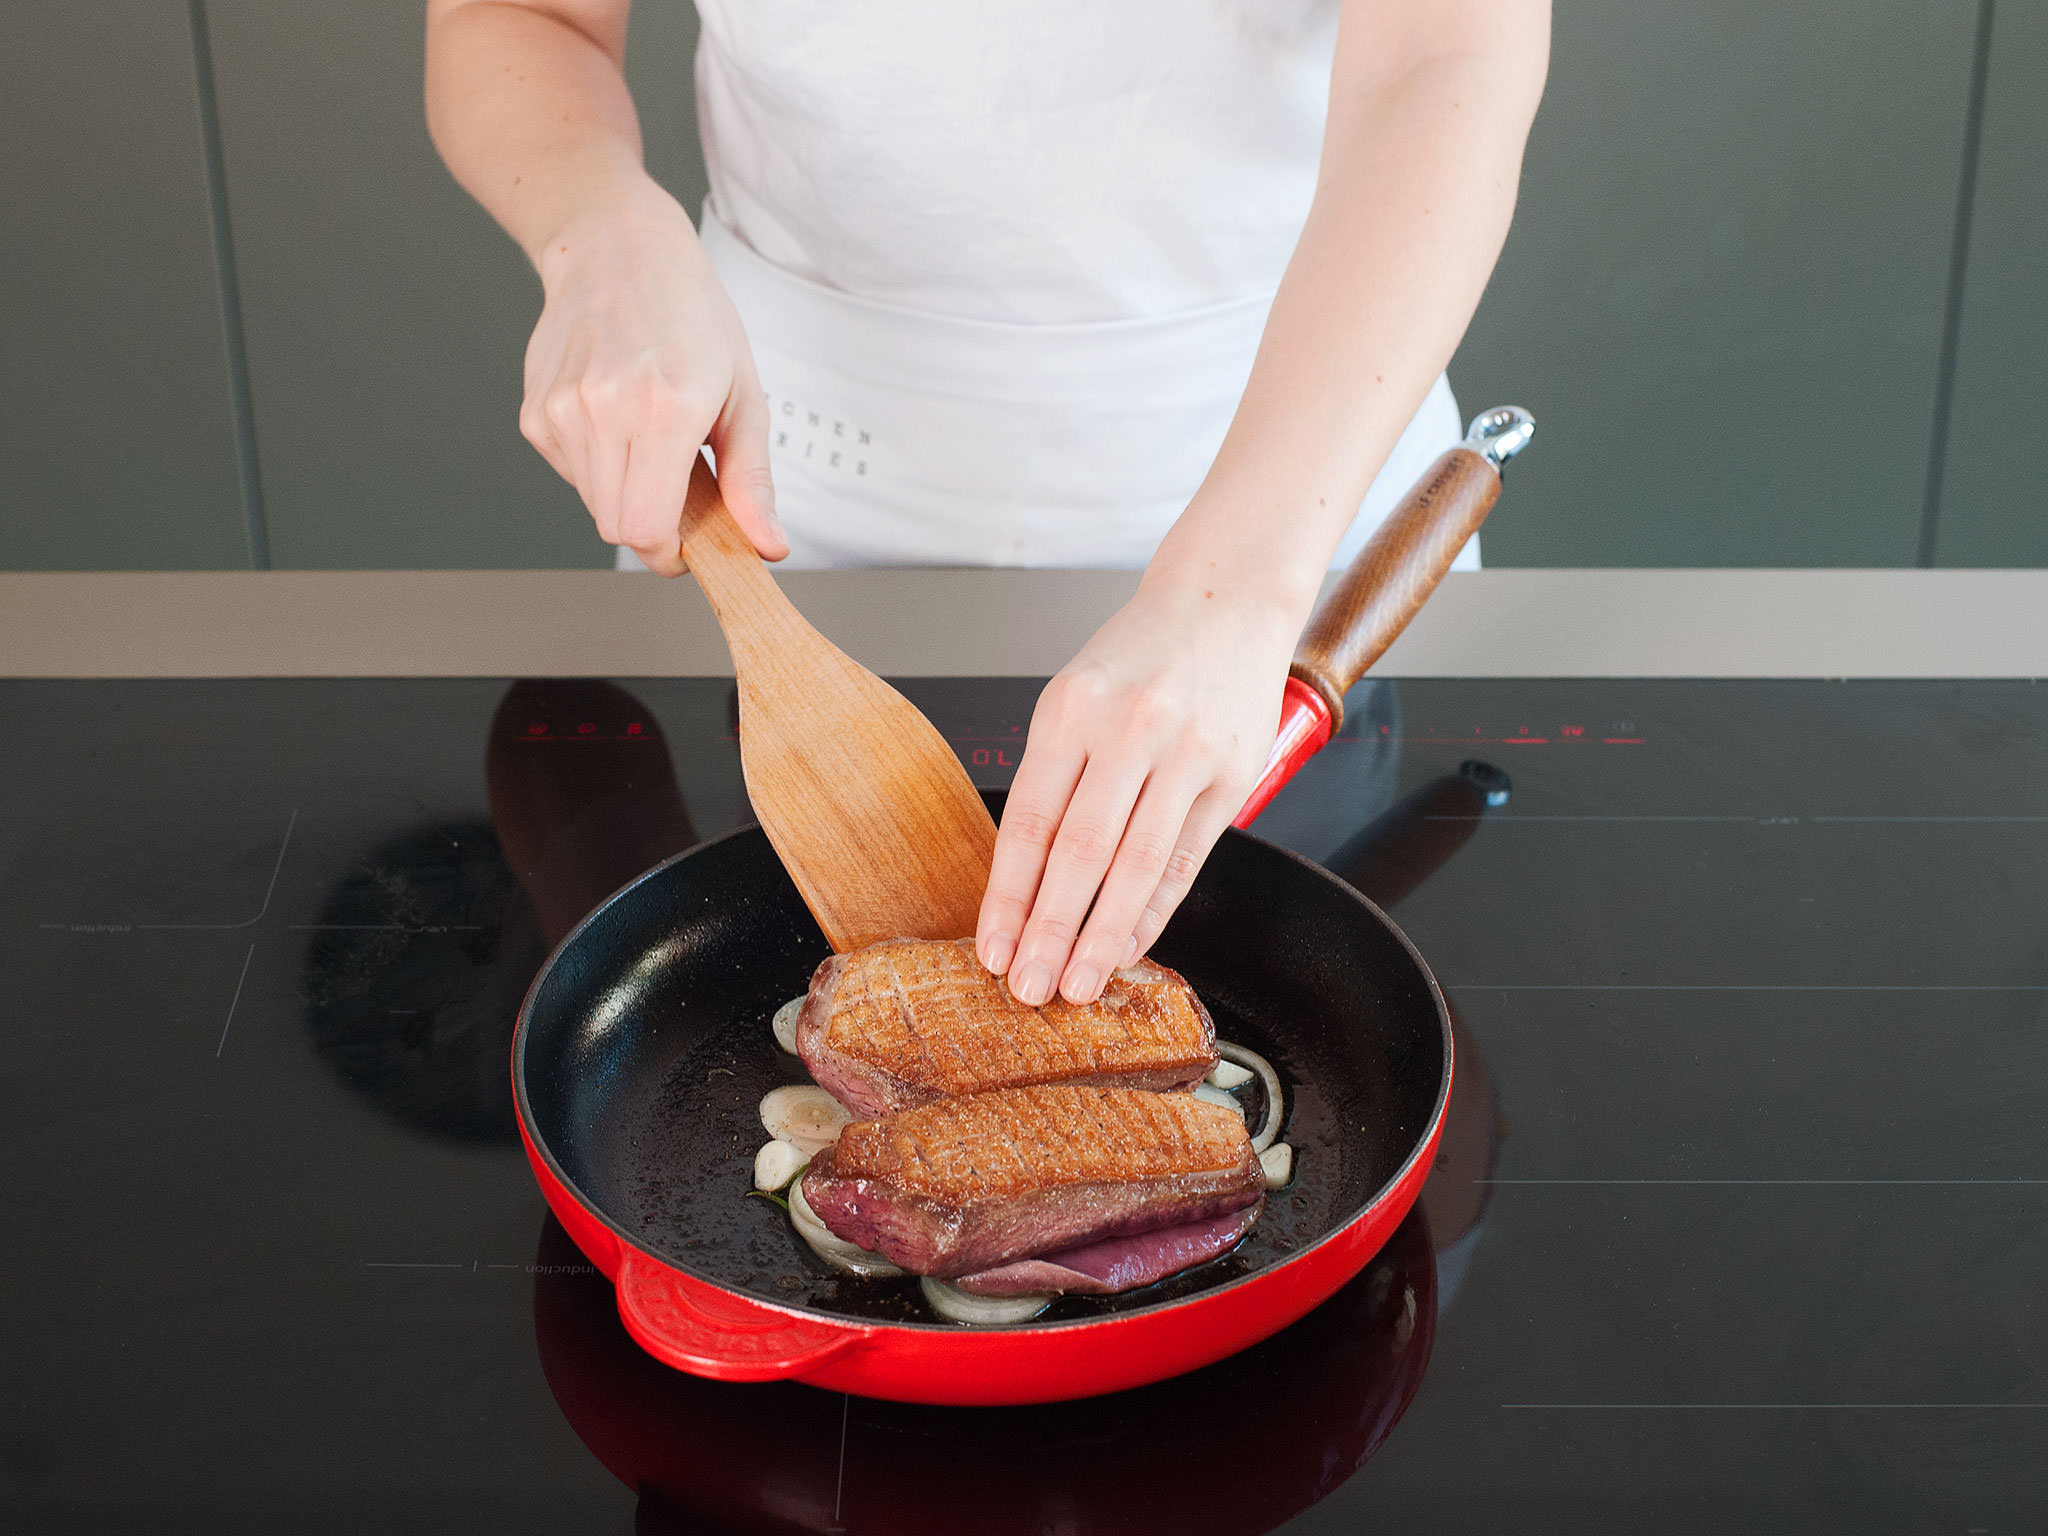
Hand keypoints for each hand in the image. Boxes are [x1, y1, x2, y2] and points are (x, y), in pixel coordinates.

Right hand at [521, 178, 785, 573]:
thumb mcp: (744, 395)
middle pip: (617, 527)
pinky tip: (617, 419)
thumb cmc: (690, 315)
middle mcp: (601, 410)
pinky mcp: (535, 413)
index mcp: (663, 409)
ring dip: (626, 492)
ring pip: (593, 504)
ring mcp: (560, 411)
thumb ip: (752, 481)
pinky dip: (599, 466)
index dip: (670, 553)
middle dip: (654, 526)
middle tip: (681, 485)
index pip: (644, 530)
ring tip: (650, 437)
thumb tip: (768, 546)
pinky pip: (572, 474)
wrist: (616, 250)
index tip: (690, 545)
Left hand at [974, 579, 1296, 1004]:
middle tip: (1029, 987)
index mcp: (1071, 709)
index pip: (1029, 822)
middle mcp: (1130, 728)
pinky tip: (1128, 944)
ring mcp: (1186, 752)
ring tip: (1076, 983)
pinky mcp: (1233, 775)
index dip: (1008, 895)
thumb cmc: (1139, 656)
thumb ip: (1054, 779)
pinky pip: (1185, 858)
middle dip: (1050, 930)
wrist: (1224, 601)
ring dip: (1103, 934)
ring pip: (1136, 864)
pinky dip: (1154, 909)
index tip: (992, 948)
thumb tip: (1025, 879)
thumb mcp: (1075, 696)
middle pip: (1080, 852)